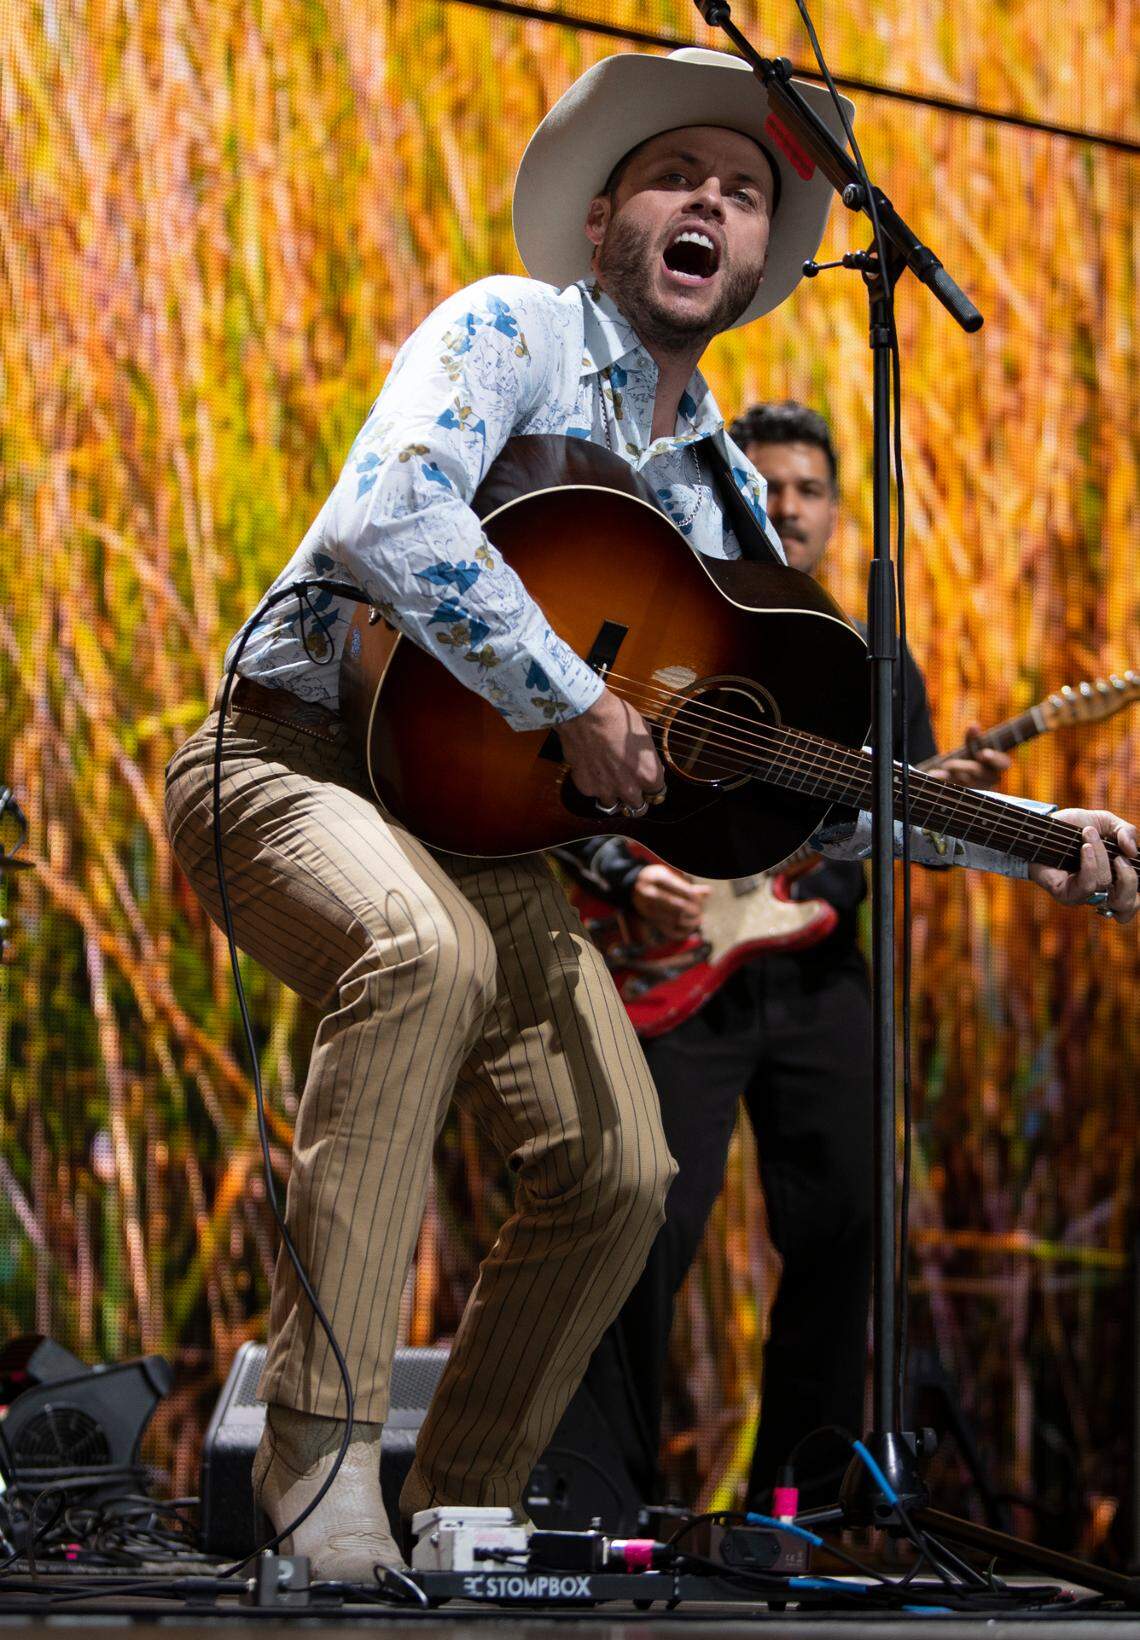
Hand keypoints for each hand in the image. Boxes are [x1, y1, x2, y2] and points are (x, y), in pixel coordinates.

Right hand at [558, 687, 663, 811]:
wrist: (586, 714)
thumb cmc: (618, 718)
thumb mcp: (643, 734)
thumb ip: (647, 755)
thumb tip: (645, 760)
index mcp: (649, 775)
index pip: (658, 794)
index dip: (653, 787)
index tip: (647, 783)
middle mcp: (629, 789)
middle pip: (637, 808)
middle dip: (635, 798)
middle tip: (629, 786)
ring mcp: (605, 790)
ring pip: (613, 805)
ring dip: (613, 795)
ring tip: (608, 781)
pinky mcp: (585, 787)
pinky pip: (592, 792)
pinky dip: (593, 784)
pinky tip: (591, 769)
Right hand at [631, 864, 709, 941]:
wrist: (634, 885)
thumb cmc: (657, 879)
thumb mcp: (669, 876)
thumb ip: (687, 886)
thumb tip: (709, 892)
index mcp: (656, 878)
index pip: (680, 890)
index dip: (693, 897)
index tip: (700, 900)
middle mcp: (648, 893)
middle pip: (677, 906)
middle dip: (691, 910)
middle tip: (699, 912)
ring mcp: (646, 907)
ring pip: (673, 919)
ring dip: (688, 922)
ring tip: (697, 920)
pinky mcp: (647, 918)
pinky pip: (666, 929)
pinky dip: (680, 932)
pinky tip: (689, 929)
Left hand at [930, 724, 1010, 789]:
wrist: (960, 783)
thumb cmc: (970, 762)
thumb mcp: (971, 750)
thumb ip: (972, 739)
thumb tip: (973, 724)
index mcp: (997, 766)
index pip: (1003, 763)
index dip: (995, 758)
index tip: (983, 753)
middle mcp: (991, 779)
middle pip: (978, 772)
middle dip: (961, 767)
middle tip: (948, 764)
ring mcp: (980, 790)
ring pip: (966, 783)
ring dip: (950, 775)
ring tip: (941, 769)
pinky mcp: (967, 797)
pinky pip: (955, 789)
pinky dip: (943, 781)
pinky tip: (934, 775)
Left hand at [1028, 810, 1137, 923]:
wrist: (1044, 825)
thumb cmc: (1075, 826)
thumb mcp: (1106, 822)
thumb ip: (1126, 832)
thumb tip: (1133, 852)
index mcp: (1115, 879)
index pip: (1134, 902)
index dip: (1136, 886)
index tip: (1130, 859)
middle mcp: (1100, 892)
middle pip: (1127, 903)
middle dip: (1128, 877)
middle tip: (1119, 856)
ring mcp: (1082, 895)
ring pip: (1105, 883)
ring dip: (1101, 856)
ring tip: (1088, 835)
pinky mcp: (1066, 895)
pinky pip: (1086, 886)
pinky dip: (1089, 864)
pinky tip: (1085, 848)